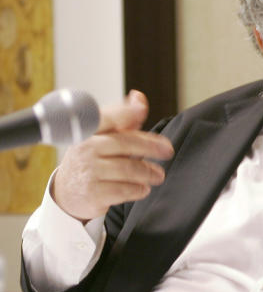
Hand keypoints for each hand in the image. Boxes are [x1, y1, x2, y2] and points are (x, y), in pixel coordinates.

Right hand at [51, 90, 174, 221]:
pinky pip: (126, 190)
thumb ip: (123, 119)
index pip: (106, 117)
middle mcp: (85, 148)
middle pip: (126, 143)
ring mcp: (88, 171)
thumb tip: (139, 97)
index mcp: (87, 131)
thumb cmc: (91, 160)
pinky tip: (143, 188)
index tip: (141, 109)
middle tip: (167, 151)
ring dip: (149, 172)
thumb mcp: (102, 138)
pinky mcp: (93, 193)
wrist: (67, 193)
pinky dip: (139, 189)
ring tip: (158, 175)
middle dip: (151, 147)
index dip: (124, 112)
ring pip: (129, 169)